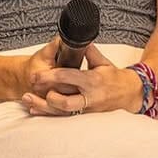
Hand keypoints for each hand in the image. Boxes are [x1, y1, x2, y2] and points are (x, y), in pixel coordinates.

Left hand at [21, 42, 143, 116]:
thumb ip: (89, 51)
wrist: (130, 95)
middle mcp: (89, 98)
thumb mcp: (103, 62)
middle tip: (31, 87)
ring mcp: (86, 109)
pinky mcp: (84, 117)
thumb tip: (78, 39)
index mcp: (92, 81)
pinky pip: (63, 118)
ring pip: (62, 112)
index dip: (50, 76)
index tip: (37, 74)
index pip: (69, 78)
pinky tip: (35, 109)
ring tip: (27, 99)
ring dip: (42, 106)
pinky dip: (48, 114)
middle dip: (46, 96)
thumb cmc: (115, 78)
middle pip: (64, 101)